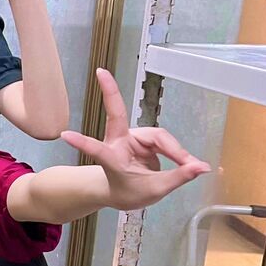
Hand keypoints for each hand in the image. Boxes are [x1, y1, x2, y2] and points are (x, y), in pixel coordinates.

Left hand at [61, 68, 209, 209]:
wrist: (123, 192)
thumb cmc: (128, 192)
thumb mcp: (154, 191)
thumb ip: (178, 177)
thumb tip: (201, 167)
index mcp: (111, 159)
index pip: (96, 149)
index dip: (82, 142)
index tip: (64, 135)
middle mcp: (118, 143)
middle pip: (119, 116)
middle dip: (110, 92)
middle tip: (101, 72)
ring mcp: (130, 138)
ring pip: (159, 137)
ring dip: (176, 151)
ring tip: (191, 166)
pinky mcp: (144, 138)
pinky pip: (167, 142)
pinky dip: (178, 153)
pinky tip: (189, 164)